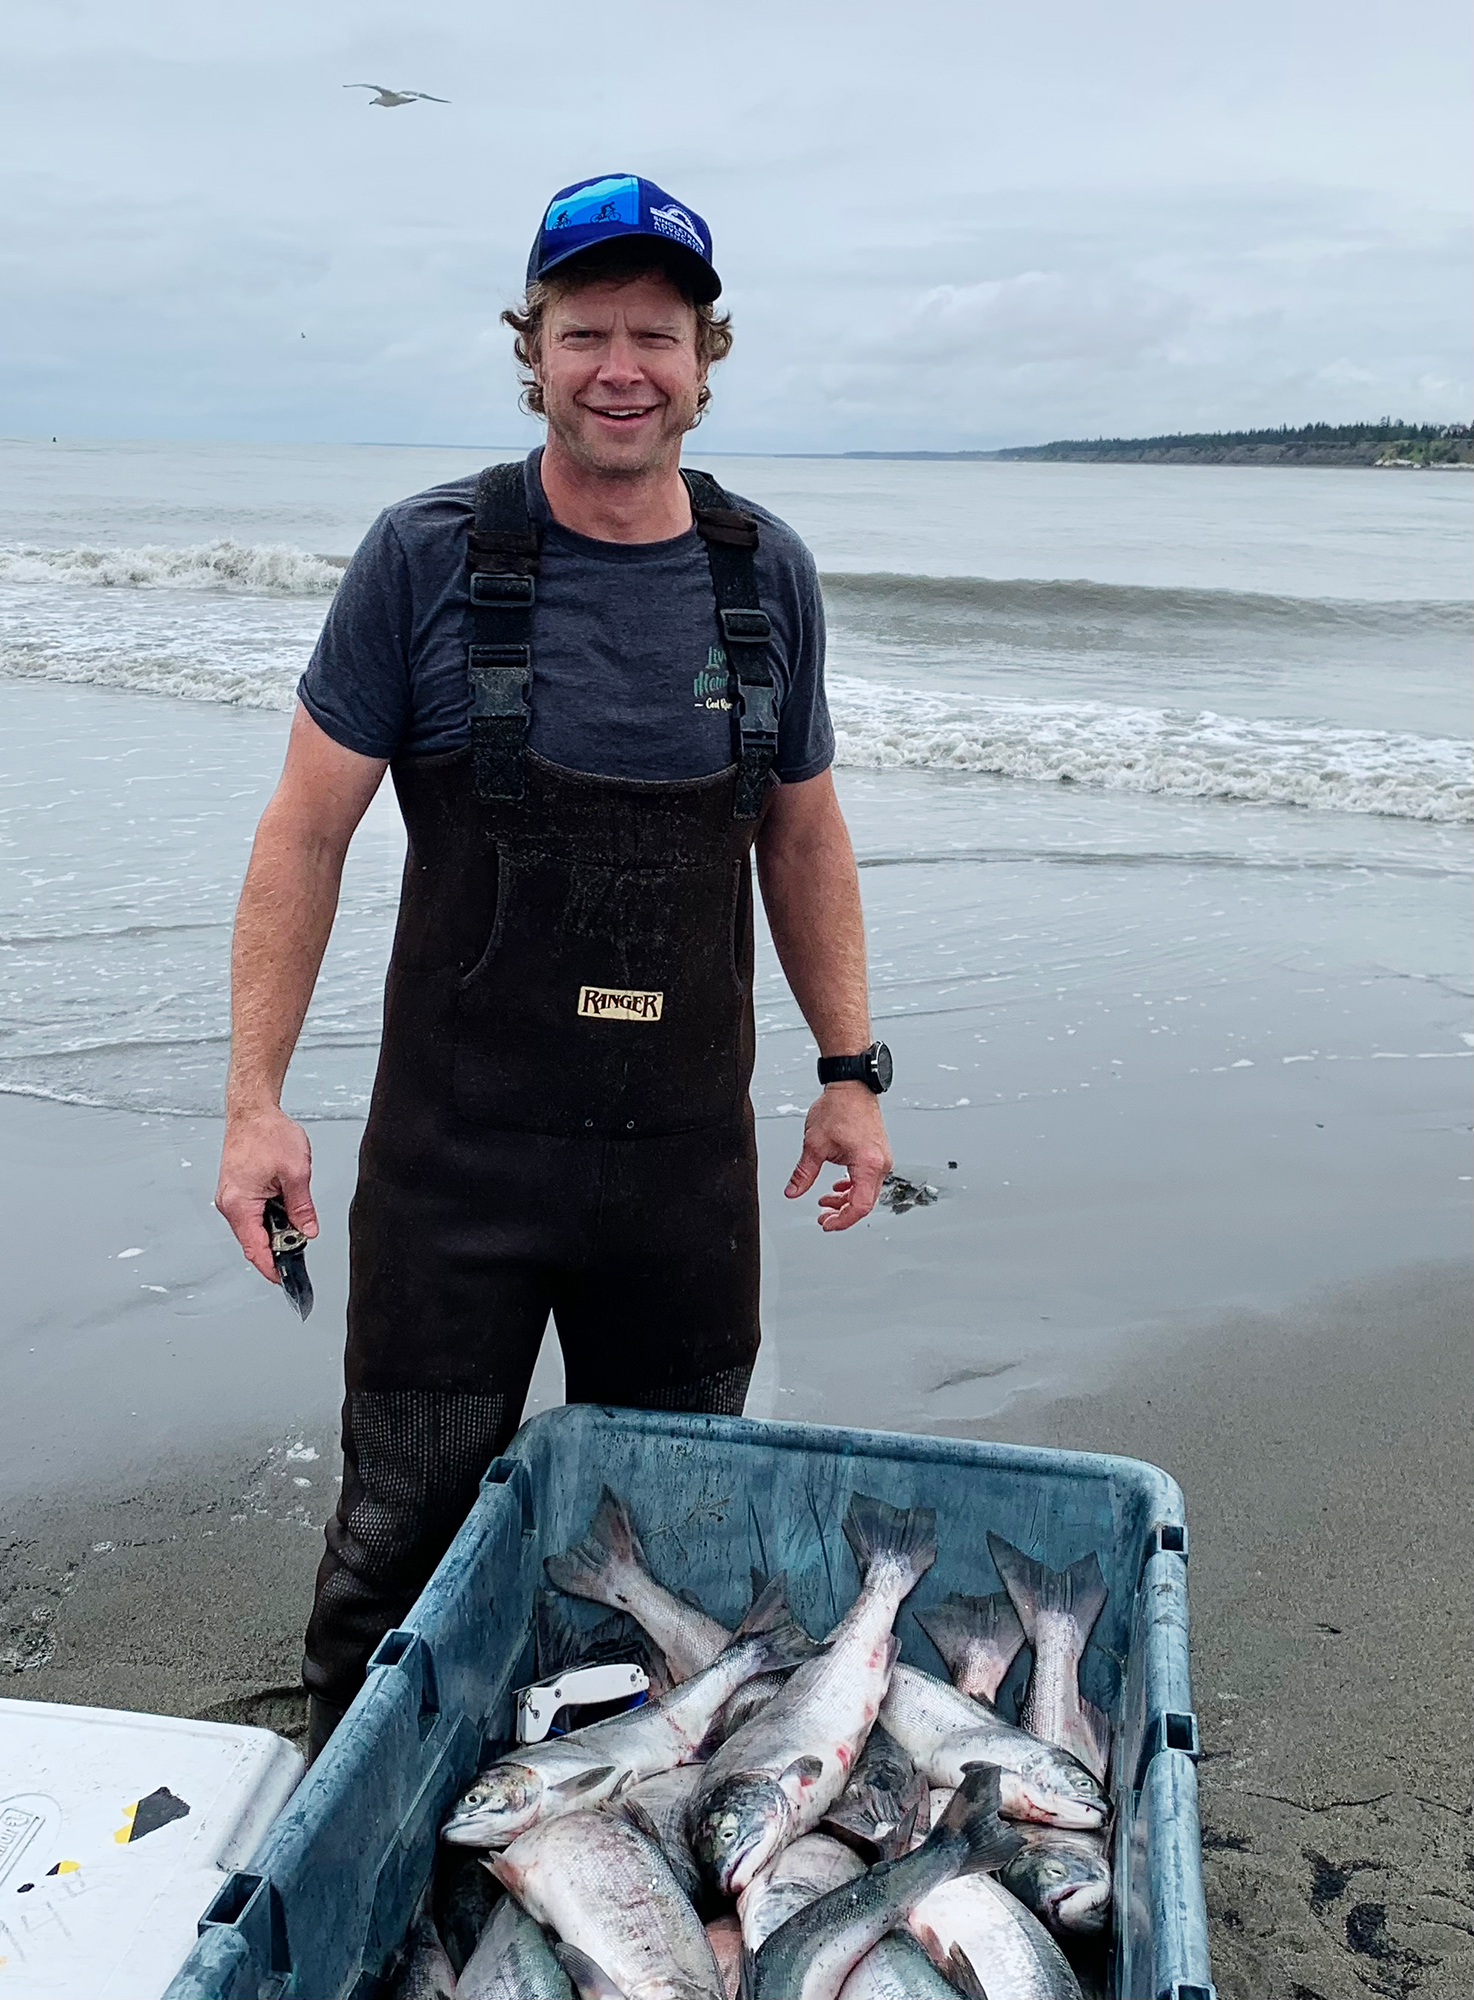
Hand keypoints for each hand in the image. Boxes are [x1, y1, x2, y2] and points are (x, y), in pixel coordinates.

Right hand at [215, 1106, 317, 1282]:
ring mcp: (231, 1197)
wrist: (253, 1111)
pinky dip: (269, 1218)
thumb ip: (302, 1207)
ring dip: (275, 1231)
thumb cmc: (268, 1134)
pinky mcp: (237, 1190)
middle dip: (278, 1248)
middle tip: (302, 1246)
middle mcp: (230, 1204)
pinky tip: (286, 1211)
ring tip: (297, 1223)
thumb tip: (307, 1231)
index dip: (271, 1267)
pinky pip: (253, 1214)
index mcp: (240, 1204)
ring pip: (254, 1228)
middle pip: (253, 1241)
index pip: (255, 1248)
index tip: (286, 1280)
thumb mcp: (296, 1173)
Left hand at [784, 1082, 892, 1231]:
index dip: (842, 1220)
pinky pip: (868, 1179)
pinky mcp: (878, 1153)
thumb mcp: (814, 1145)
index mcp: (868, 1164)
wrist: (851, 1085)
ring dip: (846, 1199)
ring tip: (825, 1200)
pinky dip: (852, 1186)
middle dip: (842, 1212)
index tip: (826, 1223)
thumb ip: (803, 1173)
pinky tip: (838, 1186)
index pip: (859, 1205)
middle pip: (865, 1202)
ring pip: (867, 1191)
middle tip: (823, 1217)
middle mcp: (880, 1163)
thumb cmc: (839, 1107)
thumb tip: (793, 1191)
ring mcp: (882, 1158)